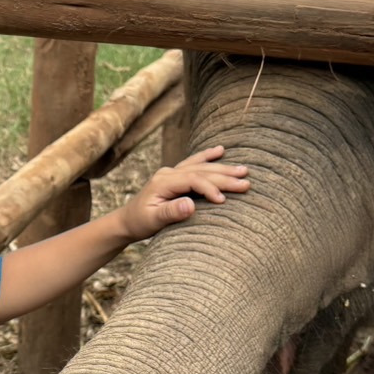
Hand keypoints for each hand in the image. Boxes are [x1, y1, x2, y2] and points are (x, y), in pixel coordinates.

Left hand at [119, 145, 249, 240]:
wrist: (127, 220)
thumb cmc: (140, 222)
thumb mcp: (153, 221)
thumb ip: (171, 213)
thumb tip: (190, 205)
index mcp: (163, 182)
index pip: (192, 180)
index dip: (209, 187)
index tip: (223, 200)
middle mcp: (168, 173)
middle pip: (201, 171)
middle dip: (224, 176)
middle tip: (247, 182)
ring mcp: (171, 172)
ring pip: (201, 166)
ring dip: (222, 168)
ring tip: (243, 170)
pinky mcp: (174, 176)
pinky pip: (194, 163)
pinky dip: (208, 157)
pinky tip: (221, 151)